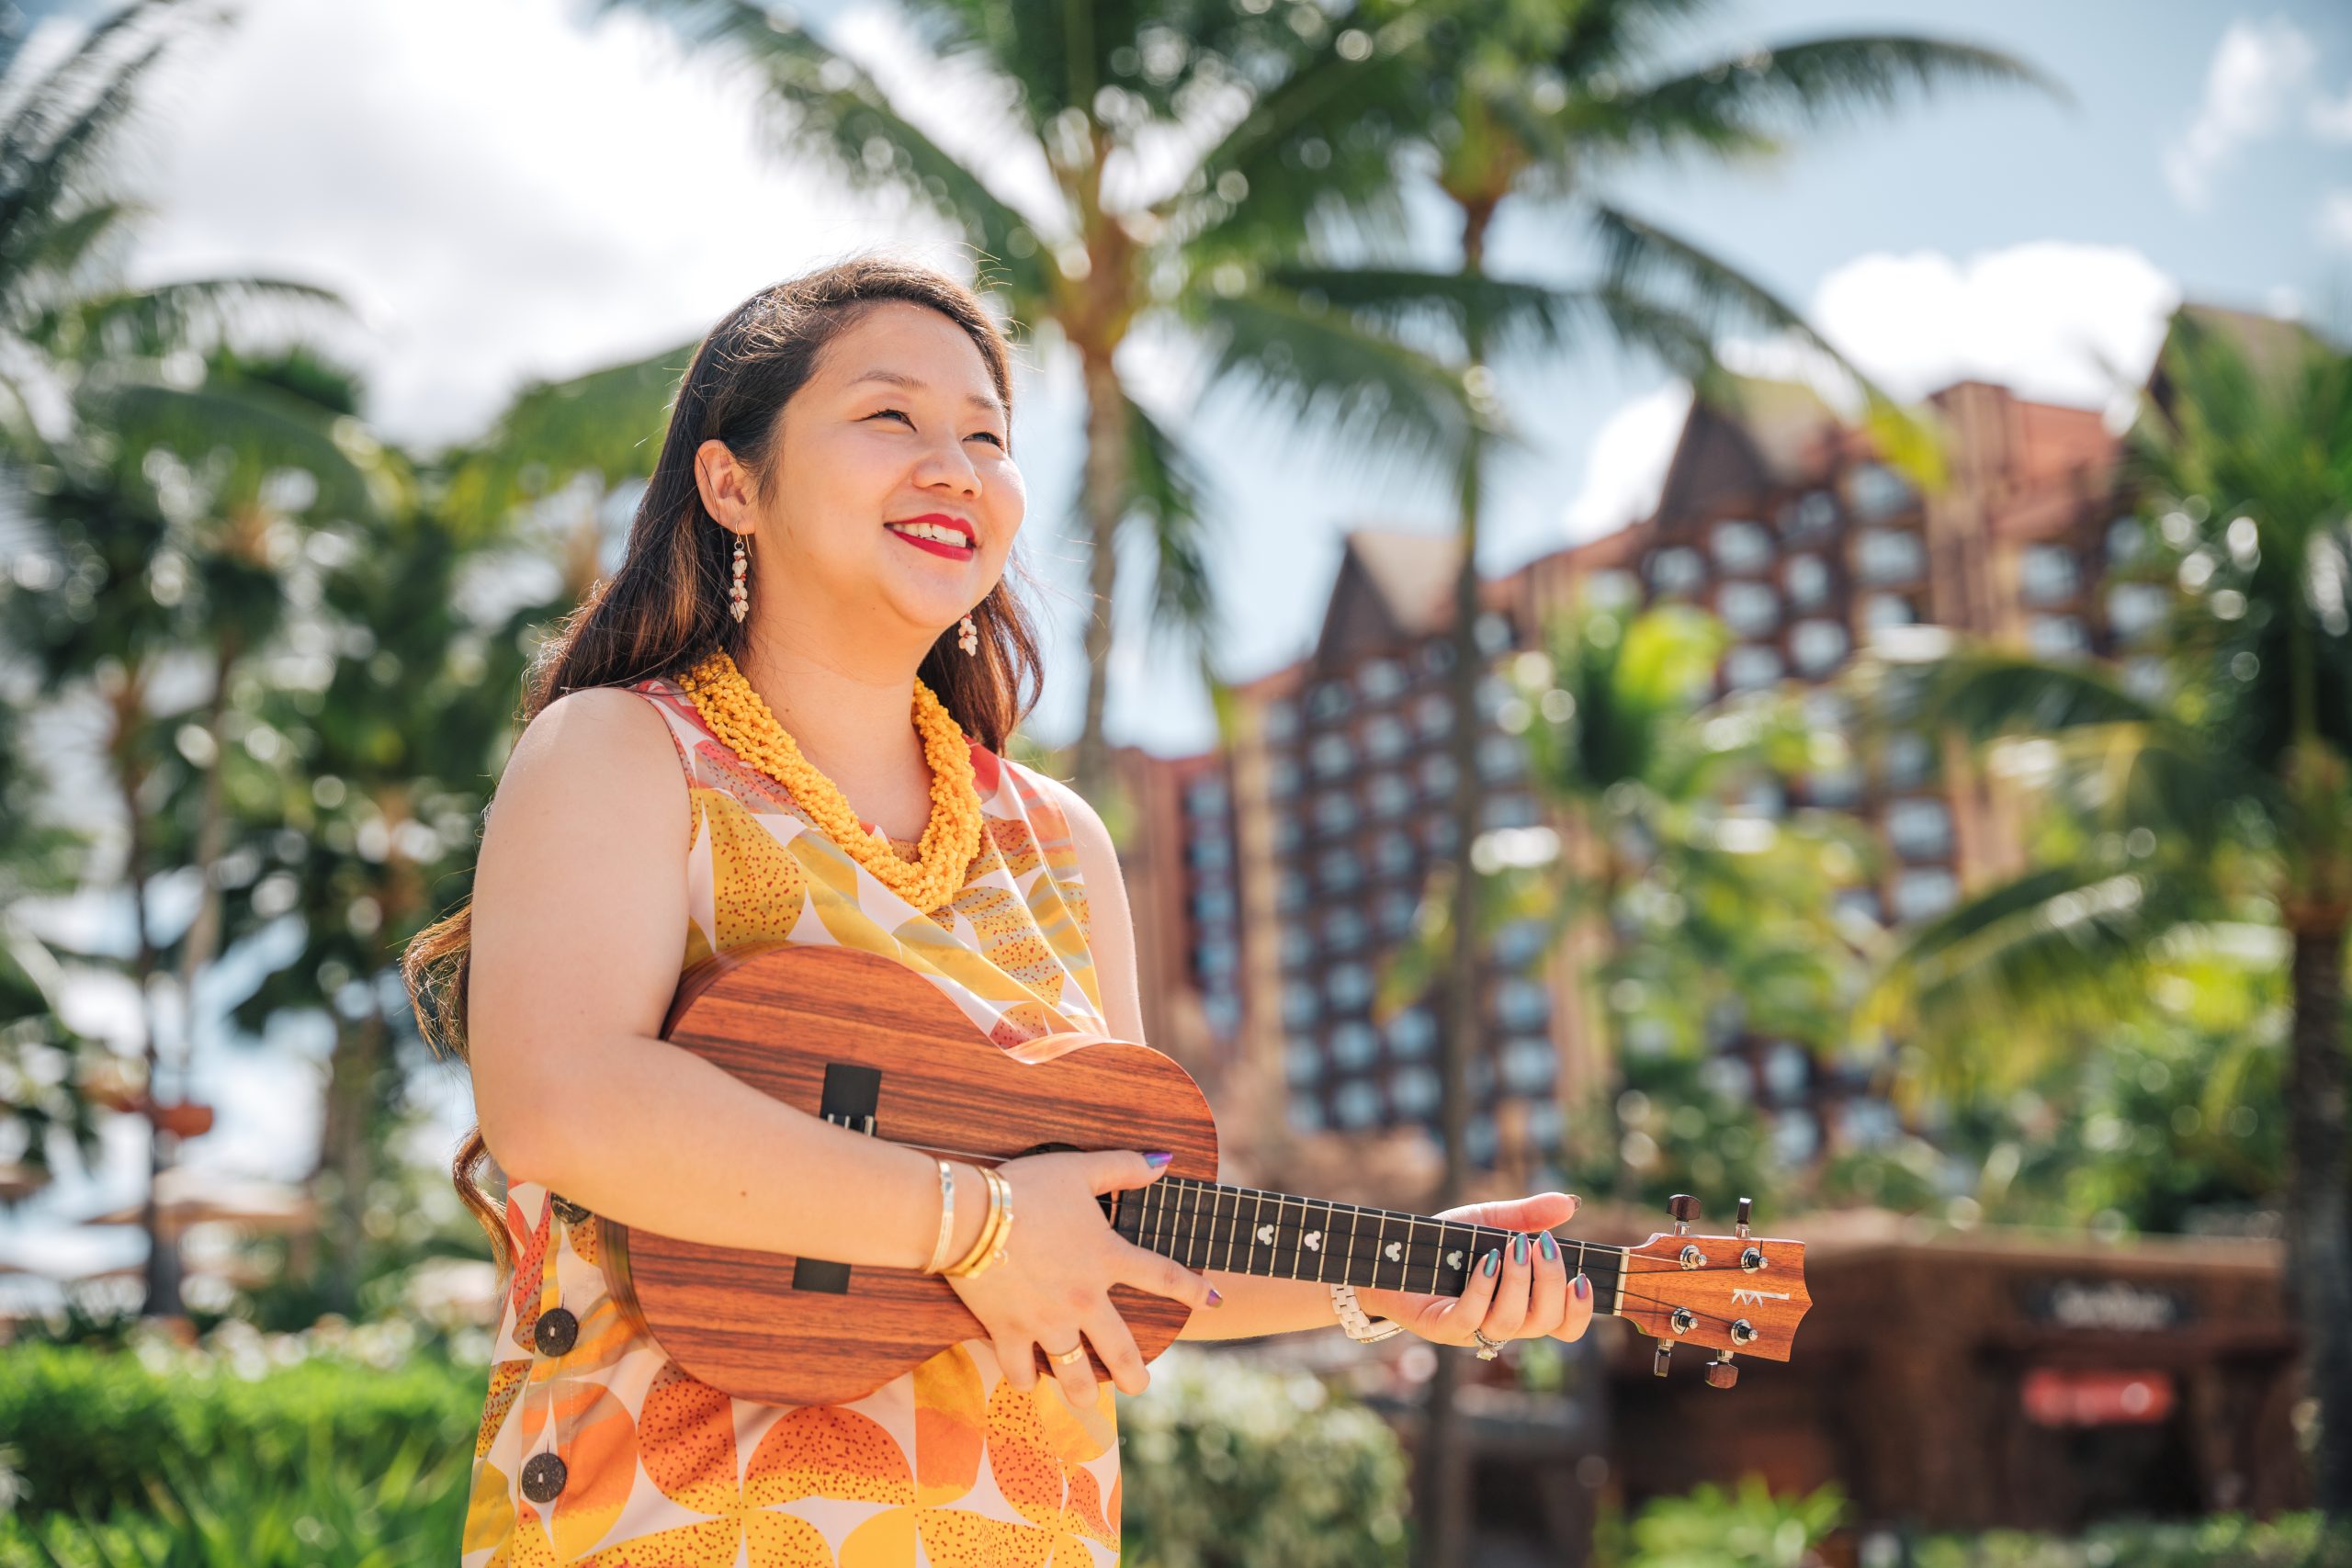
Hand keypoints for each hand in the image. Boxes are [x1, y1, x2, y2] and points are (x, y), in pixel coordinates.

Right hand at [941, 1150, 1218, 1410]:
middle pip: (1122, 1352)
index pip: (1164, 1277)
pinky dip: (1026, 1379)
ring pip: (1074, 1375)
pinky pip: (1022, 1370)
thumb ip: (1123, 1166)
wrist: (970, 1216)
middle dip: (1136, 1377)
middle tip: (1141, 1387)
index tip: (1216, 1302)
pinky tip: (1030, 1380)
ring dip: (1083, 1393)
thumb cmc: (1025, 1188)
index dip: (1195, 1291)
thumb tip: (1163, 1162)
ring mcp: (1047, 1322)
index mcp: (1106, 1258)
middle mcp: (1084, 1299)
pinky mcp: (1009, 1332)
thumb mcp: (1078, 1168)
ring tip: (1087, 1401)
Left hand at [1360, 1192, 1591, 1351]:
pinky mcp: (1442, 1327)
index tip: (1583, 1279)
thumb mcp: (1488, 1222)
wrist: (1392, 1251)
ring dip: (1519, 1281)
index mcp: (1522, 1302)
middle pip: (1546, 1322)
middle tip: (1543, 1246)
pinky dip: (1484, 1289)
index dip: (1581, 1311)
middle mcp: (1503, 1322)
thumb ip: (1528, 1216)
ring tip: (1513, 1247)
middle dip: (1551, 1283)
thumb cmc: (1445, 1242)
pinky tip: (1486, 1261)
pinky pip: (1472, 1318)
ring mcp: (1474, 1329)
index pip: (1564, 1325)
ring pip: (1512, 1322)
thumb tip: (1571, 1203)